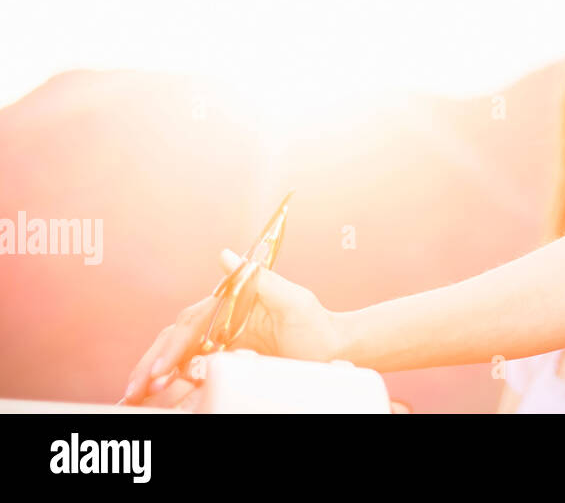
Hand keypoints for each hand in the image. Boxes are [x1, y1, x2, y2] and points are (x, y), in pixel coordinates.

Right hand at [122, 249, 340, 403]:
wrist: (334, 350)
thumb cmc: (316, 323)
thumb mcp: (293, 300)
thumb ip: (260, 278)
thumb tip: (226, 256)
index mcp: (230, 306)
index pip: (189, 325)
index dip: (171, 347)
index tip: (160, 371)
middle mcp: (220, 325)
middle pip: (174, 343)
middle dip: (151, 365)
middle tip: (134, 391)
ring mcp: (220, 347)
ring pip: (176, 362)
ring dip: (153, 378)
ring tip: (135, 399)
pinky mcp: (225, 367)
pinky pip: (192, 378)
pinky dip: (173, 390)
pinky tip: (157, 403)